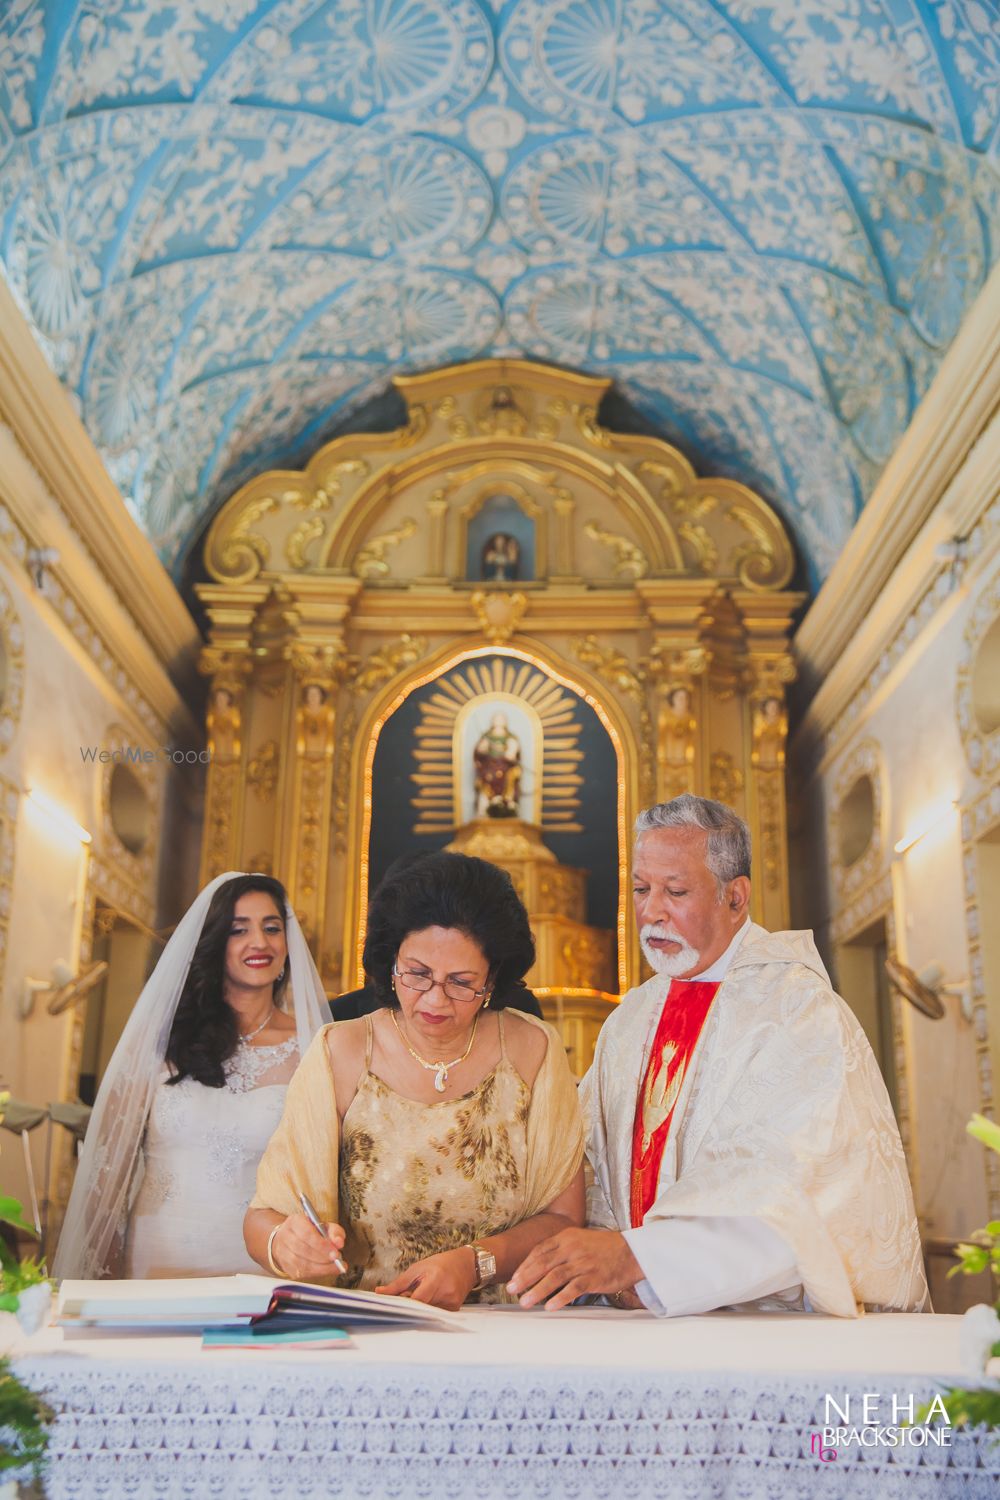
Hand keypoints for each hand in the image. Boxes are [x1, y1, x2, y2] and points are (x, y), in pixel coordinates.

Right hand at [272, 1212, 345, 1280]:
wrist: (290, 1238)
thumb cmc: (310, 1231)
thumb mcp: (324, 1225)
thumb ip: (334, 1231)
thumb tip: (339, 1242)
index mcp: (294, 1222)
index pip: (306, 1234)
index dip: (322, 1245)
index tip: (336, 1252)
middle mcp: (285, 1236)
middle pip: (303, 1250)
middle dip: (323, 1257)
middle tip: (337, 1259)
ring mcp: (282, 1253)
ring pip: (301, 1264)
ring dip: (321, 1267)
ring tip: (335, 1266)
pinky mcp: (285, 1267)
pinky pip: (301, 1273)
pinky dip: (317, 1273)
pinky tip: (327, 1270)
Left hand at [376, 1247, 476, 1310]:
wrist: (467, 1265)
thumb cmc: (441, 1263)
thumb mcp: (418, 1268)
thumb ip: (399, 1283)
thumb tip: (379, 1292)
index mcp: (436, 1279)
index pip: (416, 1300)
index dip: (403, 1306)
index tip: (391, 1308)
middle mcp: (446, 1293)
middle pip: (420, 1309)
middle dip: (409, 1308)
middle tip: (402, 1303)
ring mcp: (451, 1304)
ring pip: (427, 1314)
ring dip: (419, 1309)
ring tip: (418, 1297)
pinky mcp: (454, 1310)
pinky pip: (435, 1315)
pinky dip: (428, 1310)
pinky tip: (429, 1301)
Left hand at [506, 1228, 642, 1310]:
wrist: (631, 1252)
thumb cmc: (603, 1248)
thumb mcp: (579, 1240)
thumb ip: (560, 1250)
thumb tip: (539, 1266)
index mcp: (566, 1236)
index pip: (539, 1251)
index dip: (525, 1266)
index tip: (514, 1278)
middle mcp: (572, 1248)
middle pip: (543, 1264)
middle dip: (525, 1278)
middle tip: (512, 1290)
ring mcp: (582, 1262)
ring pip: (554, 1277)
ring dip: (538, 1290)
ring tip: (525, 1302)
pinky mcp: (593, 1277)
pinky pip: (573, 1288)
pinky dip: (560, 1298)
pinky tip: (550, 1307)